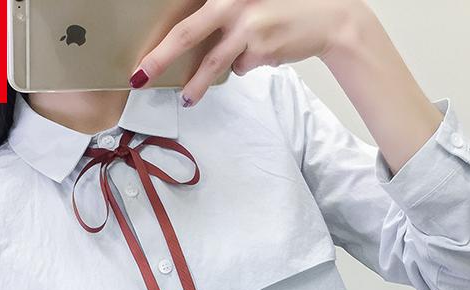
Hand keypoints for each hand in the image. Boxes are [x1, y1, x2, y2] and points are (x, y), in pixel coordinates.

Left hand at [129, 0, 370, 104]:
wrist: (330, 17)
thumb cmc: (286, 6)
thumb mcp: (251, 2)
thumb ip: (224, 16)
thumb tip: (195, 44)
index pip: (185, 14)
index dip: (162, 36)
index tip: (141, 56)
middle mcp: (232, 0)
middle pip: (186, 33)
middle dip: (159, 58)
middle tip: (139, 77)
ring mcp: (246, 23)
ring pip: (212, 61)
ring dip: (197, 85)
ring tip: (188, 98)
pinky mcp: (261, 46)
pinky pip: (241, 66)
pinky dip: (246, 66)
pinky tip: (265, 53)